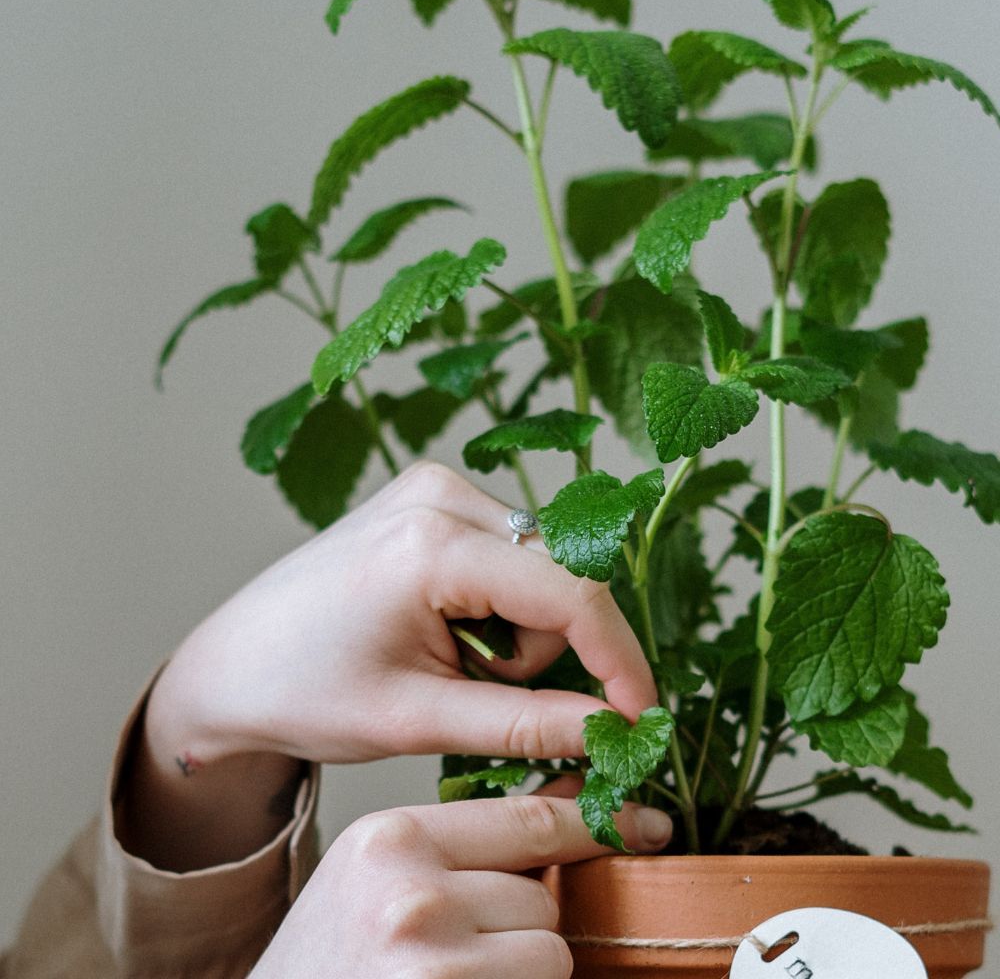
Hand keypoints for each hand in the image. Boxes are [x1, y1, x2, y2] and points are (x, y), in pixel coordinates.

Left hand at [119, 462, 655, 868]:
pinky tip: (447, 628)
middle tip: (481, 690)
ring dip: (521, 631)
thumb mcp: (418, 720)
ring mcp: (432, 487)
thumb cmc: (305, 691)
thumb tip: (617, 728)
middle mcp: (439, 494)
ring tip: (452, 663)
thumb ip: (527, 723)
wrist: (234, 664)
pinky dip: (500, 605)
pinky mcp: (430, 497)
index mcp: (430, 544)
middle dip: (546, 650)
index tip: (639, 719)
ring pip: (541, 567)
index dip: (619, 660)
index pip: (570, 593)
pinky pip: (510, 553)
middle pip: (560, 576)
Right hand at [250, 793, 672, 978]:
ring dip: (520, 969)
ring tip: (449, 977)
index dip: (593, 822)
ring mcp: (434, 959)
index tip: (644, 823)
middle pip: (539, 892)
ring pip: (548, 949)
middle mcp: (411, 891)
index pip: (527, 819)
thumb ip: (466, 844)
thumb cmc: (330, 962)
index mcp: (390, 838)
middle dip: (524, 921)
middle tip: (458, 947)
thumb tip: (573, 801)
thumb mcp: (380, 878)